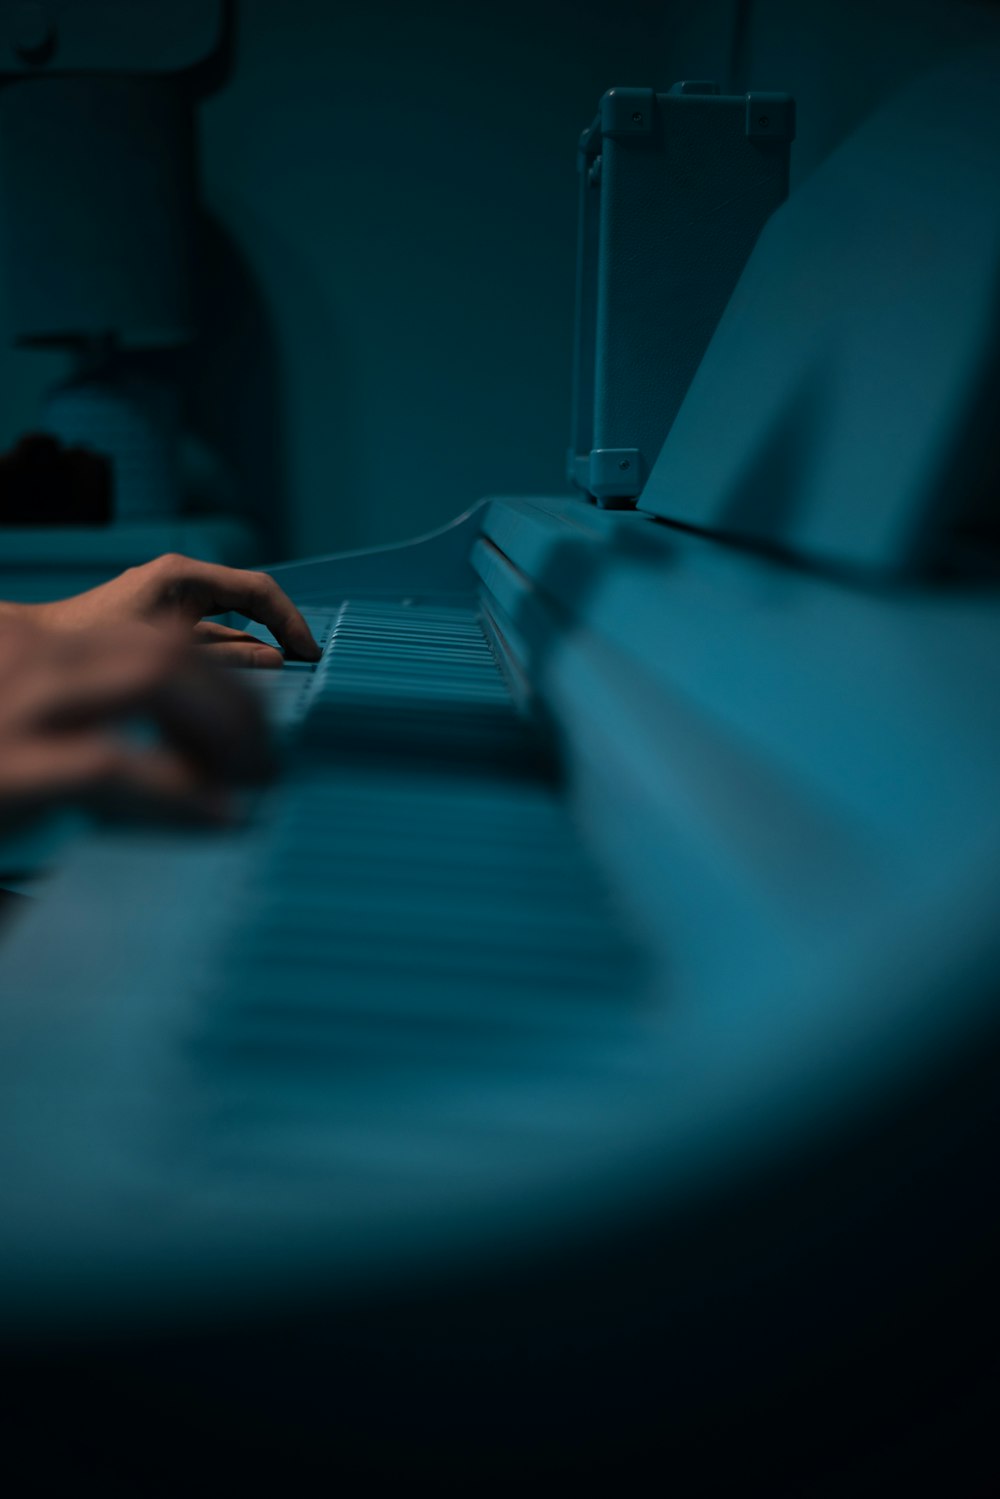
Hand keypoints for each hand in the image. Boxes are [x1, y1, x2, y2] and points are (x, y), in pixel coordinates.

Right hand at [0, 619, 272, 828]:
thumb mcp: (42, 744)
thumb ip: (100, 729)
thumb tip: (209, 759)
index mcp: (35, 648)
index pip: (155, 641)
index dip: (223, 686)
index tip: (256, 740)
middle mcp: (24, 655)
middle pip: (166, 650)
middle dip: (236, 704)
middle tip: (269, 765)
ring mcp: (10, 704)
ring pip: (153, 676)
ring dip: (226, 729)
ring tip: (256, 784)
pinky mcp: (3, 769)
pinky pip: (110, 764)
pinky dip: (177, 791)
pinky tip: (220, 819)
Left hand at [27, 554, 320, 668]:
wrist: (22, 653)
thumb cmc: (81, 645)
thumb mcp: (160, 652)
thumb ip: (223, 657)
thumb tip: (277, 662)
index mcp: (181, 577)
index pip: (258, 590)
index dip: (291, 621)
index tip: (311, 655)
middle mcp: (179, 587)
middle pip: (249, 609)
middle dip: (279, 639)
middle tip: (307, 673)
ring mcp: (171, 610)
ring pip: (231, 633)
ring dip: (257, 659)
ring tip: (282, 691)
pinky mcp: (161, 634)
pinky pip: (210, 648)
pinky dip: (230, 668)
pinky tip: (244, 696)